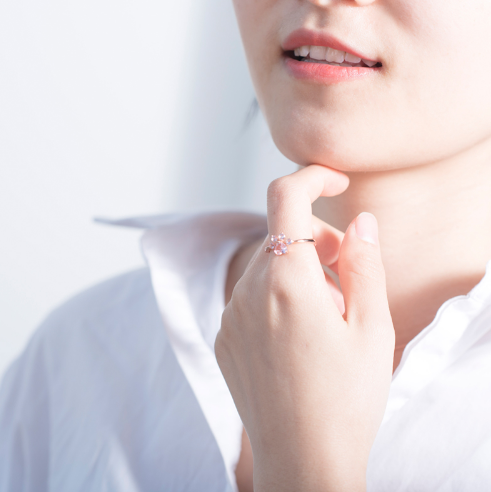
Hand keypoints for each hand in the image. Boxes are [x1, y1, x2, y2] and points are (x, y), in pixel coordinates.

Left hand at [215, 164, 394, 491]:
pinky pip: (249, 294)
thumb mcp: (372, 328)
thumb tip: (359, 221)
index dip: (312, 176)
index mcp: (287, 282)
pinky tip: (297, 334)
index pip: (285, 197)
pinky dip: (275, 295)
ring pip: (266, 265)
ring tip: (326, 312)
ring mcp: (229, 314)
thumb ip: (365, 263)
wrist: (302, 460)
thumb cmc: (345, 399)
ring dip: (297, 270)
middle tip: (347, 273)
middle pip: (281, 234)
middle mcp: (247, 291)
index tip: (335, 181)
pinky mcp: (223, 336)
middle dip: (317, 239)